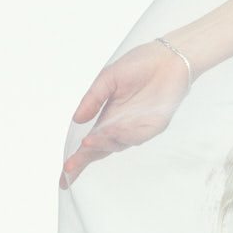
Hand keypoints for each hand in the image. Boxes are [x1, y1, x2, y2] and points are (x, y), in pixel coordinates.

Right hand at [59, 41, 190, 186]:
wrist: (168, 57)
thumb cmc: (139, 65)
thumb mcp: (108, 79)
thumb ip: (93, 99)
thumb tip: (76, 119)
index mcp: (107, 118)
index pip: (90, 143)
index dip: (77, 159)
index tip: (64, 174)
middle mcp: (121, 127)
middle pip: (100, 150)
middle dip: (84, 160)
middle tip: (69, 167)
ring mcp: (137, 129)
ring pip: (117, 144)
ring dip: (102, 144)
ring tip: (87, 142)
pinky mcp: (154, 126)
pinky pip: (138, 136)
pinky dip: (124, 137)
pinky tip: (112, 133)